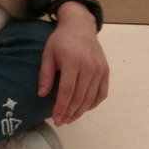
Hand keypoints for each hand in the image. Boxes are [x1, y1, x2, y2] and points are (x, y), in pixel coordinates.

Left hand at [37, 2, 108, 124]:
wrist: (80, 26)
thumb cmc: (61, 40)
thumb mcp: (48, 53)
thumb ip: (45, 74)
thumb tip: (42, 94)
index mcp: (72, 62)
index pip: (67, 92)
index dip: (61, 108)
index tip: (55, 119)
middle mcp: (89, 67)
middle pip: (80, 98)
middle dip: (70, 113)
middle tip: (61, 122)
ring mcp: (99, 70)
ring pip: (91, 98)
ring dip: (80, 112)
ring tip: (70, 118)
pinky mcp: (105, 71)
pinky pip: (102, 93)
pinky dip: (93, 104)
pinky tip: (84, 109)